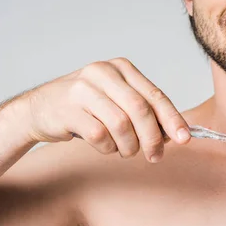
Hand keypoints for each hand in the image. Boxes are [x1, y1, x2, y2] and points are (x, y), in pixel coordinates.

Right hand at [26, 57, 189, 162]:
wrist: (40, 109)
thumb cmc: (88, 108)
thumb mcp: (118, 101)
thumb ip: (146, 113)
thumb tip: (177, 134)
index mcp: (121, 68)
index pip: (155, 95)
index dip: (173, 119)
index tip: (186, 138)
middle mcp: (103, 72)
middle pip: (140, 110)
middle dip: (153, 138)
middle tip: (156, 156)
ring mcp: (83, 89)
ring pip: (121, 125)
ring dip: (129, 146)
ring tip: (126, 151)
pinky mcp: (68, 108)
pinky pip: (100, 136)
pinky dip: (108, 148)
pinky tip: (105, 146)